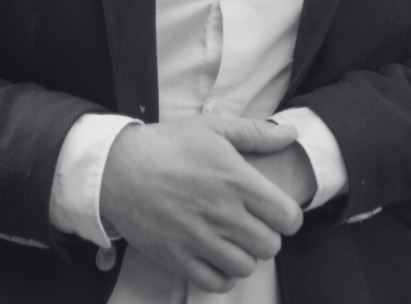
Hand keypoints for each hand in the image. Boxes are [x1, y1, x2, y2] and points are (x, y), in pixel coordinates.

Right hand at [99, 116, 303, 292]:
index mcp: (235, 179)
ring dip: (244, 254)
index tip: (274, 209)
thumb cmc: (168, 145)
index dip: (287, 215)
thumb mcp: (212, 128)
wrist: (118, 168)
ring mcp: (200, 239)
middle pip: (270, 245)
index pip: (287, 216)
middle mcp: (222, 212)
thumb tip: (292, 134)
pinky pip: (217, 283)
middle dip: (266, 234)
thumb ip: (256, 132)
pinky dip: (222, 274)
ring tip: (231, 237)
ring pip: (246, 267)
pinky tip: (215, 254)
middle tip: (250, 222)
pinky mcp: (178, 258)